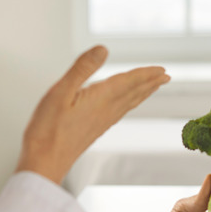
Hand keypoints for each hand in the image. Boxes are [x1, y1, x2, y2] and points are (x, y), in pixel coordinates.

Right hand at [16, 46, 169, 183]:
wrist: (45, 162)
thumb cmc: (48, 129)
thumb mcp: (61, 91)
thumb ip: (82, 68)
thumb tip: (103, 49)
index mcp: (101, 99)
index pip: (129, 82)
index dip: (146, 74)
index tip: (161, 70)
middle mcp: (106, 111)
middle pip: (134, 93)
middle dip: (150, 83)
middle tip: (165, 77)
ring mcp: (102, 122)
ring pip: (129, 103)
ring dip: (142, 93)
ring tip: (152, 87)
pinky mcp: (95, 129)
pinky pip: (119, 112)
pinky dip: (129, 104)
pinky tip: (125, 105)